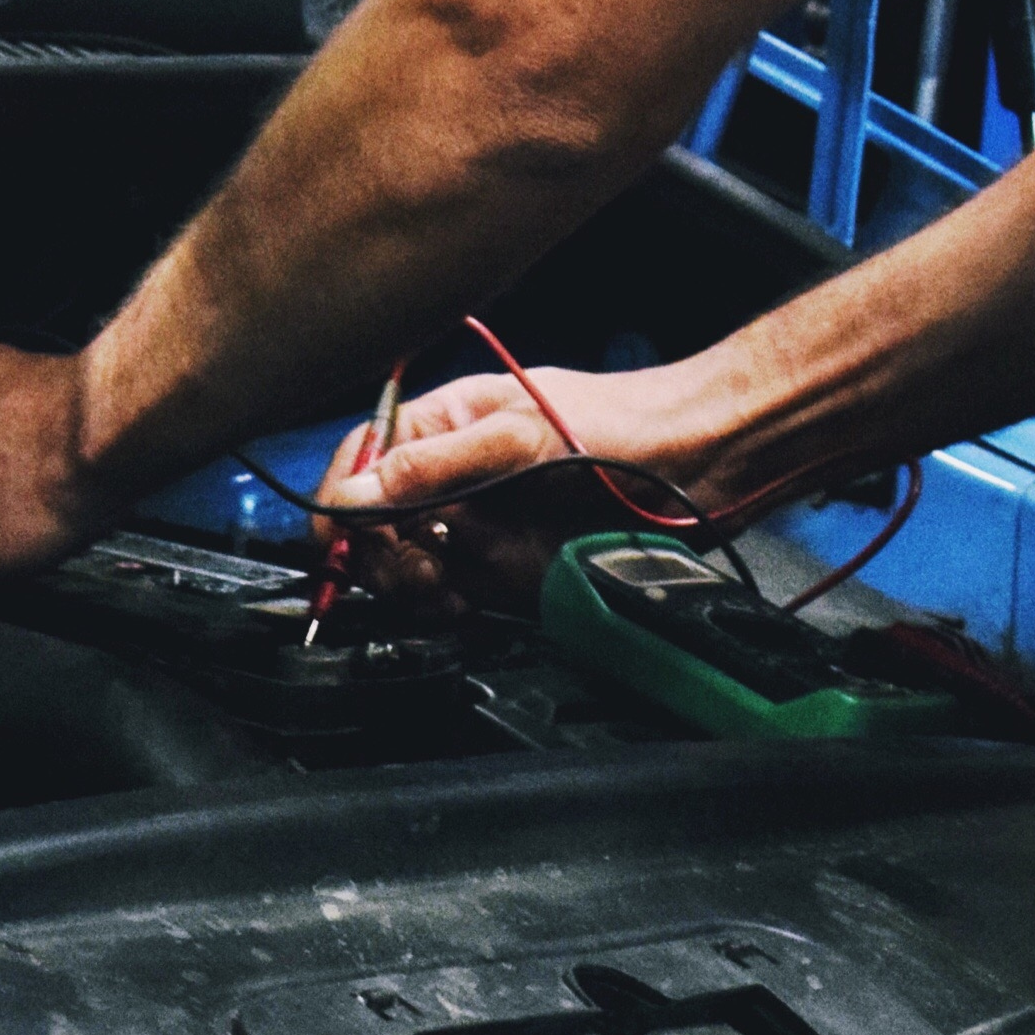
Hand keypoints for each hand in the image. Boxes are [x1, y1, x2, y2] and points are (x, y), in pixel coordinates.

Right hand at [325, 360, 739, 610]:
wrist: (696, 468)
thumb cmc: (617, 428)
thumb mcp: (515, 438)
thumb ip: (430, 468)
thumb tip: (352, 496)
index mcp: (440, 424)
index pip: (361, 462)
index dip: (340, 502)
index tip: (337, 540)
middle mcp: (448, 477)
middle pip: (371, 524)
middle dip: (376, 554)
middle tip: (413, 569)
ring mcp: (472, 526)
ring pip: (402, 566)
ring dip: (406, 586)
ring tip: (441, 589)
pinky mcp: (498, 572)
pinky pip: (443, 598)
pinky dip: (438, 609)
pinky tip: (459, 606)